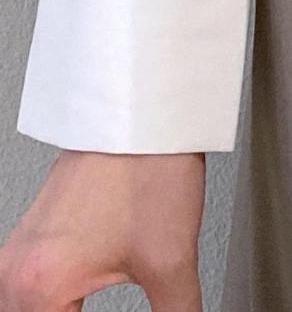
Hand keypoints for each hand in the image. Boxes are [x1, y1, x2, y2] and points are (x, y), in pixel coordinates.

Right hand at [0, 149, 204, 309]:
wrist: (146, 103)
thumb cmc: (149, 164)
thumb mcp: (172, 261)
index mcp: (37, 285)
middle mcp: (16, 266)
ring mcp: (22, 245)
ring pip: (23, 307)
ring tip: (88, 306)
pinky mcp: (37, 229)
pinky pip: (27, 287)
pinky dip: (51, 303)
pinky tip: (77, 303)